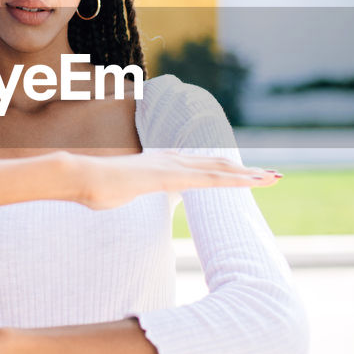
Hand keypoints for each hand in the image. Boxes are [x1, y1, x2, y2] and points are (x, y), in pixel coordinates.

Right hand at [78, 150, 281, 209]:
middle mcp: (172, 160)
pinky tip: (250, 183)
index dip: (226, 171)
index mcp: (162, 162)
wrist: (80, 176)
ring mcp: (172, 167)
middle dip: (246, 172)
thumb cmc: (94, 187)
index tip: (246, 175)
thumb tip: (125, 193)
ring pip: (219, 171)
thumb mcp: (120, 193)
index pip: (202, 167)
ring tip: (273, 178)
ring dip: (248, 175)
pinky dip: (232, 182)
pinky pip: (209, 181)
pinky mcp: (171, 177)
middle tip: (273, 176)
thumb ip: (130, 191)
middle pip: (217, 165)